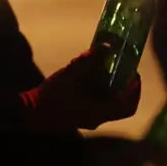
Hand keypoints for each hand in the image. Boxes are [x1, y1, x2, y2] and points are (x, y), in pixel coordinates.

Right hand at [21, 51, 141, 130]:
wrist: (31, 112)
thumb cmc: (54, 94)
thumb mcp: (73, 72)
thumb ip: (91, 59)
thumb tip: (107, 46)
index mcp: (101, 111)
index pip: (127, 104)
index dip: (134, 89)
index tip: (134, 73)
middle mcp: (99, 118)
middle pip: (122, 107)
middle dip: (127, 91)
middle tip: (126, 73)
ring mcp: (89, 120)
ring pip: (111, 108)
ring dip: (115, 92)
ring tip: (111, 73)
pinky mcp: (81, 117)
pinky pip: (100, 107)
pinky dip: (104, 95)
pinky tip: (95, 80)